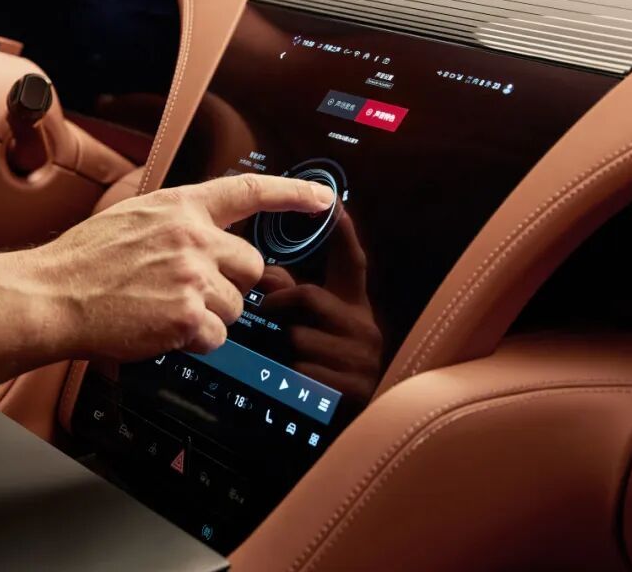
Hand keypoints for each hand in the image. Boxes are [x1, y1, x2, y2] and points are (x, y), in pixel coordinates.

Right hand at [0, 174, 334, 361]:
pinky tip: (161, 329)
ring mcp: (191, 276)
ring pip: (236, 307)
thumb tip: (204, 231)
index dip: (291, 195)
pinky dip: (194, 341)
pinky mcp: (186, 316)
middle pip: (252, 266)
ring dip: (209, 316)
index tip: (323, 199)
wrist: (52, 296)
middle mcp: (193, 237)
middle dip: (231, 284)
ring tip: (164, 309)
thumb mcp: (131, 217)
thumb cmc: (82, 261)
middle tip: (191, 291)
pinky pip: (217, 337)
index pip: (247, 191)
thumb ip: (175, 221)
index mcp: (180, 207)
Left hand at [258, 212, 382, 408]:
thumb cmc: (319, 369)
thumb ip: (289, 295)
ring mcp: (364, 358)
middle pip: (308, 297)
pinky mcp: (355, 387)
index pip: (351, 260)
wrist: (347, 429)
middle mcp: (365, 326)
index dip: (342, 230)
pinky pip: (304, 370)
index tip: (333, 201)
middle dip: (280, 306)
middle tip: (266, 314)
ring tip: (288, 363)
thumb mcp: (307, 327)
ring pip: (299, 337)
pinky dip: (291, 377)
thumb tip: (266, 275)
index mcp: (354, 306)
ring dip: (282, 350)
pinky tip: (297, 386)